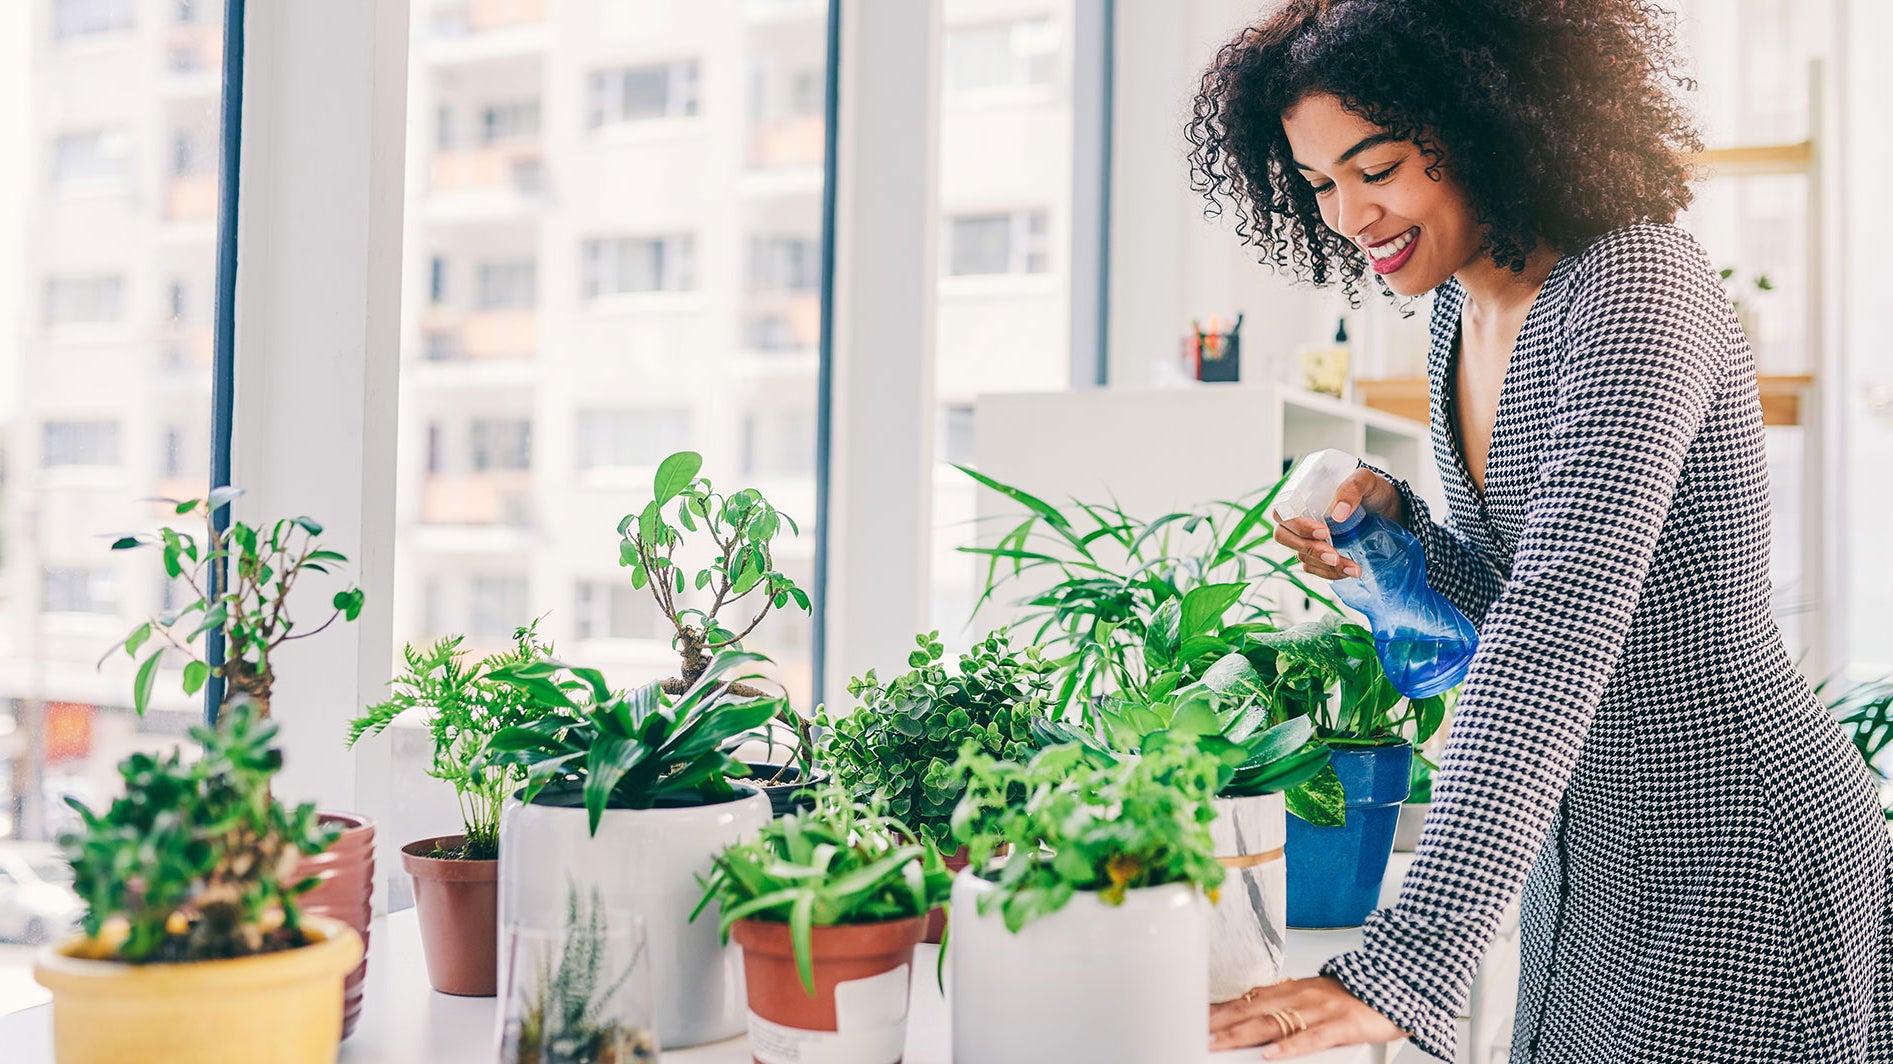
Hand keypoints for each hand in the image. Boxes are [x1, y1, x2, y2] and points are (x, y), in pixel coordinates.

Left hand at [1209, 976, 1407, 1056]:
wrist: (1395, 986)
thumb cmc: (1349, 996)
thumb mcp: (1309, 996)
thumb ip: (1281, 1005)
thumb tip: (1248, 1017)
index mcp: (1290, 989)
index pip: (1245, 999)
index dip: (1218, 1010)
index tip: (1195, 1019)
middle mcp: (1300, 996)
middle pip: (1251, 1010)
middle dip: (1221, 1024)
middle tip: (1197, 1033)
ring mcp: (1320, 1010)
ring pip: (1274, 1023)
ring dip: (1242, 1034)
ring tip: (1218, 1044)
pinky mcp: (1342, 1024)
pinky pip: (1312, 1037)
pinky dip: (1290, 1047)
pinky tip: (1271, 1054)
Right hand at [1271, 467, 1404, 579]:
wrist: (1391, 510)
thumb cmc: (1374, 490)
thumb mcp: (1367, 480)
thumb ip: (1353, 488)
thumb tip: (1338, 513)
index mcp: (1303, 497)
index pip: (1283, 512)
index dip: (1297, 525)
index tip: (1324, 532)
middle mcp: (1300, 518)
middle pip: (1284, 537)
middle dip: (1309, 550)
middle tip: (1335, 556)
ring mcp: (1309, 538)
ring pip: (1302, 556)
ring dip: (1325, 566)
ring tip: (1354, 568)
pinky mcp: (1320, 555)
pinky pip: (1315, 568)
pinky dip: (1331, 573)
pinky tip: (1350, 571)